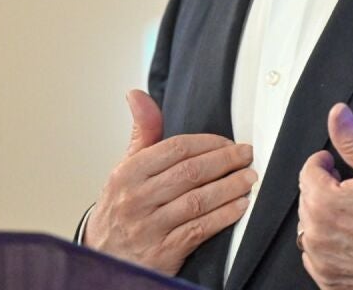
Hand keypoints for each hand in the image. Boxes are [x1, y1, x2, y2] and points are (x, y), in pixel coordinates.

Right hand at [84, 89, 255, 274]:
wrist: (103, 257)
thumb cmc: (120, 208)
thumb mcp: (125, 170)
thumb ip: (141, 134)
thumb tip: (138, 95)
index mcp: (128, 174)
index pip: (175, 149)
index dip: (208, 143)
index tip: (228, 141)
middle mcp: (136, 200)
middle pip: (190, 173)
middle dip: (225, 161)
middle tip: (246, 155)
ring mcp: (149, 228)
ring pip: (198, 201)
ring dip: (229, 188)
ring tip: (249, 178)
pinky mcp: (162, 253)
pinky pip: (199, 230)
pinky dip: (223, 217)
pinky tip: (239, 207)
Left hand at [297, 103, 352, 289]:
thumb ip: (352, 139)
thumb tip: (337, 113)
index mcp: (322, 202)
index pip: (308, 171)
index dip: (326, 163)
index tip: (338, 166)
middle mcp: (314, 233)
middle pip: (307, 199)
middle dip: (325, 189)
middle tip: (352, 190)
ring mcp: (320, 261)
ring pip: (310, 228)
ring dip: (324, 218)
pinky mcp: (329, 280)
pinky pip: (317, 258)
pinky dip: (329, 247)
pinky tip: (352, 240)